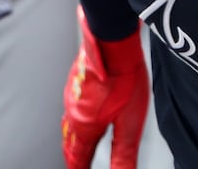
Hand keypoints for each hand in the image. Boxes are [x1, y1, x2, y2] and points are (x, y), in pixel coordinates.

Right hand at [62, 7, 148, 168]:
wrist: (112, 41)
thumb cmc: (123, 77)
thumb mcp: (129, 122)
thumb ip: (124, 153)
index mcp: (85, 127)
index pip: (78, 157)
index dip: (78, 168)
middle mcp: (73, 112)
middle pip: (69, 142)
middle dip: (73, 157)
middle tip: (76, 165)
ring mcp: (72, 94)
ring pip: (68, 124)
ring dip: (72, 139)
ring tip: (77, 145)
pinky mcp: (76, 80)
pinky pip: (71, 107)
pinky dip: (74, 119)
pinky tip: (82, 112)